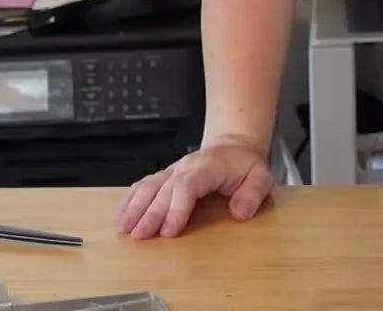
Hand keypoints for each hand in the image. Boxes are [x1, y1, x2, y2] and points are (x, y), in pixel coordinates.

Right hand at [116, 136, 273, 238]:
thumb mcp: (261, 176)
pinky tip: (121, 217)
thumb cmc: (245, 165)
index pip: (188, 186)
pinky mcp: (164, 177)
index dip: (177, 208)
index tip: (170, 230)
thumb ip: (253, 194)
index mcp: (208, 167)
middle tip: (140, 236)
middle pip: (163, 190)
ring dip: (134, 207)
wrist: (234, 147)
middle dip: (150, 213)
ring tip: (124, 229)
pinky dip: (130, 201)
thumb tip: (240, 212)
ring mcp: (172, 171)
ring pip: (148, 186)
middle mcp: (185, 167)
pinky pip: (143, 186)